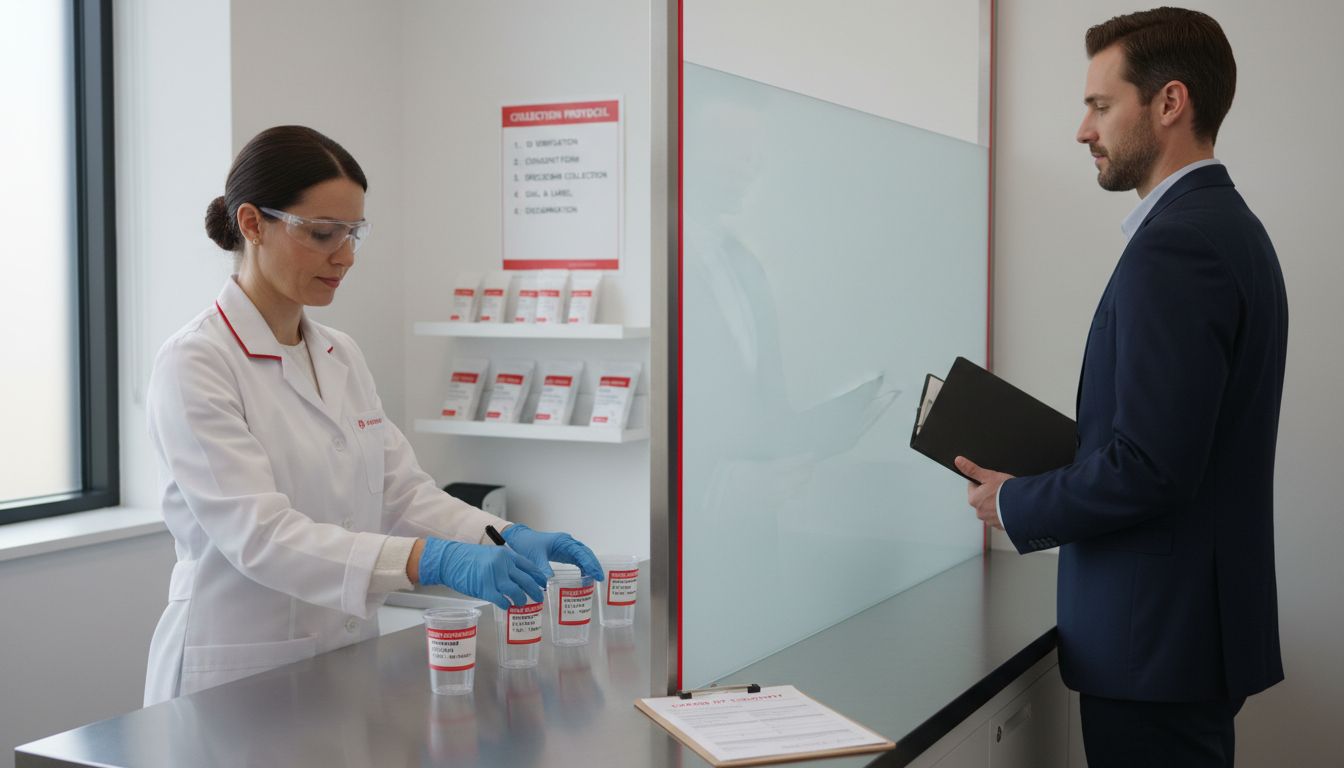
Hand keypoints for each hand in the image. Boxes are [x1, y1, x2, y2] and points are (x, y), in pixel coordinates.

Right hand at [417, 537, 546, 609]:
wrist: (450, 560)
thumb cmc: (469, 558)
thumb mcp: (492, 555)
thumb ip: (506, 564)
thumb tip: (519, 578)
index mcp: (507, 555)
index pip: (529, 566)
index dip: (538, 577)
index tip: (543, 584)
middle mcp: (503, 564)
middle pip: (526, 580)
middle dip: (535, 591)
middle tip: (539, 598)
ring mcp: (494, 576)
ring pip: (516, 591)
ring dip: (521, 600)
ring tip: (521, 603)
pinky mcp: (484, 588)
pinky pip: (501, 600)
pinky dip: (506, 604)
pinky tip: (506, 606)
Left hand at [501, 524, 604, 581]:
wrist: (520, 539)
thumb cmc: (527, 544)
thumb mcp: (534, 557)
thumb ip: (543, 568)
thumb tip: (549, 581)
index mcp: (563, 541)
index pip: (581, 552)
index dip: (590, 563)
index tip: (596, 573)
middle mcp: (567, 543)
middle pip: (586, 553)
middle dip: (594, 565)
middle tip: (600, 578)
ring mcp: (566, 548)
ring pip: (583, 556)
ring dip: (590, 566)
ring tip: (596, 579)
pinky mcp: (563, 553)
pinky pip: (577, 560)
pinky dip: (583, 568)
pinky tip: (585, 577)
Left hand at [954, 456, 1014, 530]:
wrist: (1025, 507)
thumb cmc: (1007, 492)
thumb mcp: (989, 476)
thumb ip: (972, 469)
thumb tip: (959, 461)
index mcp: (973, 500)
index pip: (973, 486)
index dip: (983, 481)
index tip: (991, 481)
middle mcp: (979, 512)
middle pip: (982, 498)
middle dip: (990, 493)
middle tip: (1001, 489)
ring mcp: (990, 520)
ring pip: (991, 508)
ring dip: (997, 504)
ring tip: (1007, 498)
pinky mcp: (1000, 526)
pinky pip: (1000, 517)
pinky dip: (1004, 512)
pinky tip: (1011, 507)